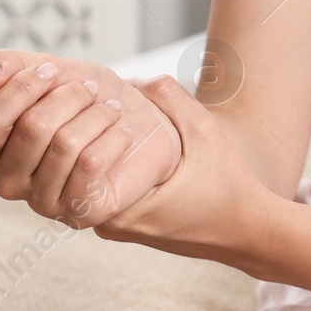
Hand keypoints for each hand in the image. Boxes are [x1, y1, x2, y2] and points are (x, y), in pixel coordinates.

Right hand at [0, 50, 181, 229]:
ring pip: (66, 143)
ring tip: (112, 109)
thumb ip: (12, 66)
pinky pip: (91, 164)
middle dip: (71, 97)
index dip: (22, 87)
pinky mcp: (78, 212)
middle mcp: (9, 180)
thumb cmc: (90, 103)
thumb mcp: (54, 72)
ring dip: (98, 115)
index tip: (52, 71)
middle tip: (92, 91)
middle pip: (32, 127)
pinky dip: (113, 138)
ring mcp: (42, 201)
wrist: (143, 133)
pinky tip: (122, 134)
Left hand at [86, 70, 275, 266]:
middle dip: (74, 128)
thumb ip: (169, 97)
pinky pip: (92, 187)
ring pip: (74, 180)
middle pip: (67, 171)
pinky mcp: (119, 224)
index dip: (79, 120)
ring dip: (82, 144)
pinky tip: (110, 134)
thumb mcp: (203, 130)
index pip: (75, 162)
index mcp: (122, 206)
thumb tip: (129, 80)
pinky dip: (95, 161)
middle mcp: (107, 222)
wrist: (244, 230)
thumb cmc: (227, 185)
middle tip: (88, 97)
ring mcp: (110, 226)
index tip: (95, 96)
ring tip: (98, 112)